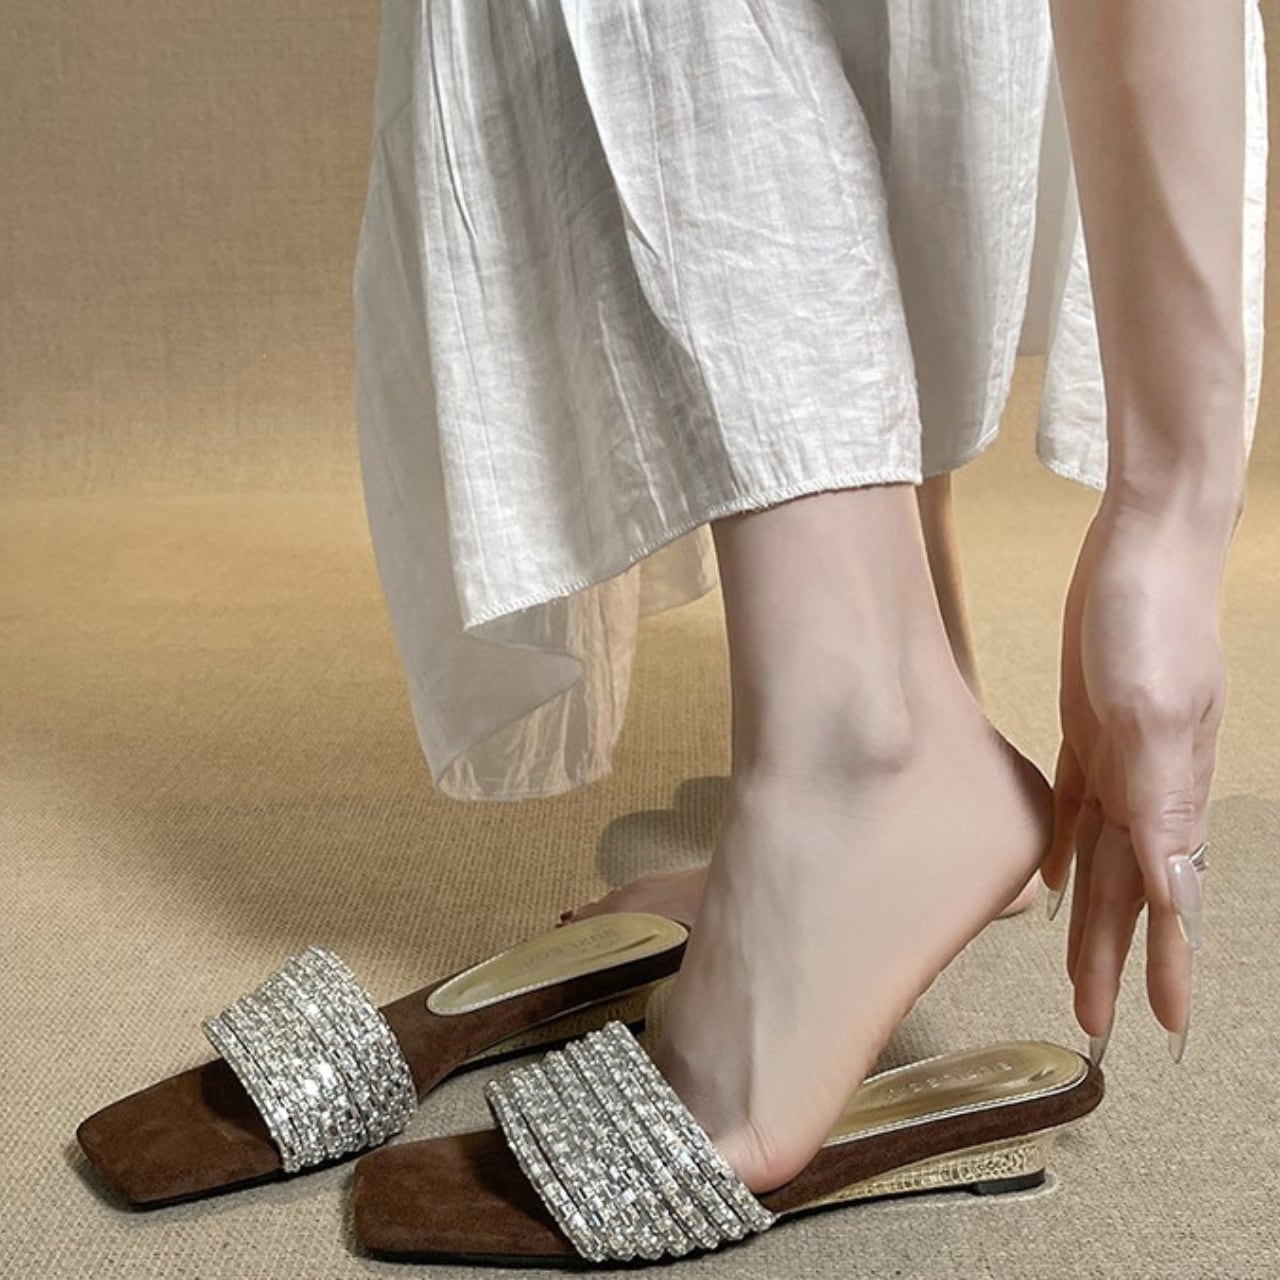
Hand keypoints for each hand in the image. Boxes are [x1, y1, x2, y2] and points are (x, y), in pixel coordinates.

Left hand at [1042, 496, 1231, 1062]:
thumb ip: (1160, 796)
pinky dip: (1061, 846)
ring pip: (1098, 855)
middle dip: (1112, 956)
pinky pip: (1075, 806)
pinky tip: (1048, 874)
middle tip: (1091, 1014)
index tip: (1163, 1024)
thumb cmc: (1150, 616)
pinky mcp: (1089, 728)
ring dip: (1087, 913)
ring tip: (1074, 963)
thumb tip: (1174, 887)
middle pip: (1125, 889)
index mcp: (1169, 789)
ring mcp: (1119, 756)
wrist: (1141, 544)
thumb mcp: (1150, 707)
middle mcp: (1149, 783)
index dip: (1167, 963)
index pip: (1168, 896)